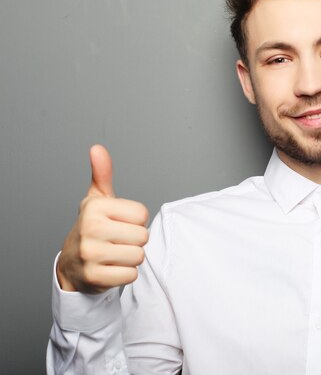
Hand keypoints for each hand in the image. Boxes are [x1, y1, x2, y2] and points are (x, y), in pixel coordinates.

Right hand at [57, 145, 148, 293]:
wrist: (71, 265)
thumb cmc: (92, 228)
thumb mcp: (96, 200)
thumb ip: (102, 174)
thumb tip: (97, 148)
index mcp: (95, 207)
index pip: (142, 214)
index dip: (135, 221)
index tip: (119, 223)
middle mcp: (91, 229)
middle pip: (143, 236)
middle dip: (135, 241)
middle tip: (117, 241)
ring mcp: (91, 254)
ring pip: (138, 256)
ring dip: (131, 258)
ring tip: (114, 254)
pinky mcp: (94, 277)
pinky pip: (131, 275)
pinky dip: (125, 275)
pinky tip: (110, 269)